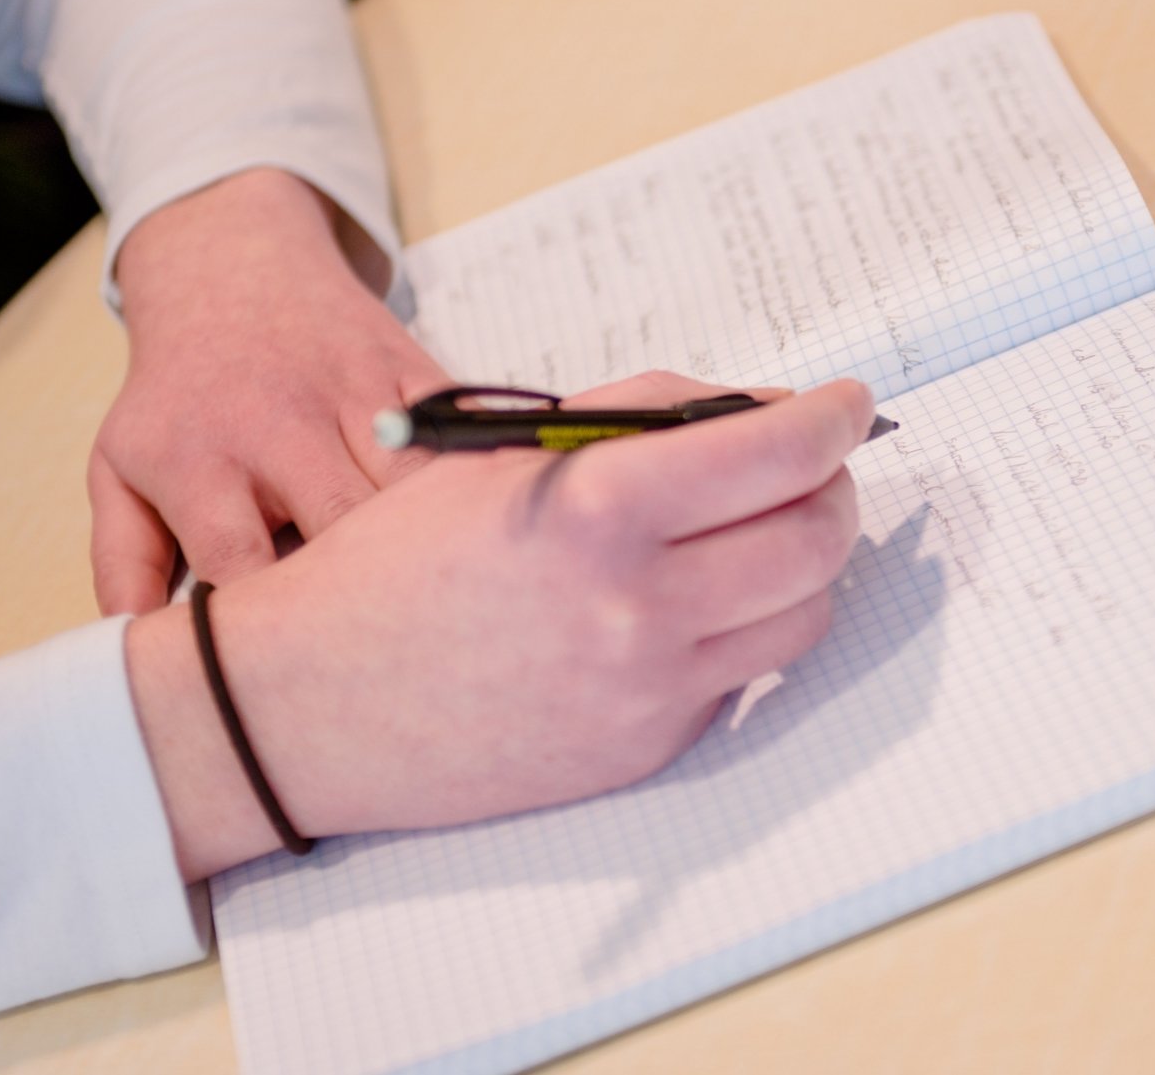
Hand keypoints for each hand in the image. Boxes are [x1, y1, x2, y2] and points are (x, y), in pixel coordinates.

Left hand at [92, 168, 453, 615]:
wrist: (233, 269)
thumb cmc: (181, 396)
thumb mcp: (121, 468)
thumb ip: (123, 562)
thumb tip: (129, 649)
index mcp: (199, 458)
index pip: (238, 561)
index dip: (269, 625)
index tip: (292, 672)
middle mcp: (278, 423)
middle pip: (342, 521)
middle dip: (366, 592)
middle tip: (389, 657)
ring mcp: (355, 394)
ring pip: (414, 484)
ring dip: (433, 546)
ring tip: (451, 612)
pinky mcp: (414, 373)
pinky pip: (464, 437)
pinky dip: (485, 486)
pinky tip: (495, 537)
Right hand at [122, 372, 877, 879]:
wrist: (307, 704)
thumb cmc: (392, 564)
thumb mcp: (499, 455)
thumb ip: (634, 419)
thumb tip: (756, 407)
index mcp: (598, 508)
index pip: (778, 452)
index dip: (834, 418)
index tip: (847, 404)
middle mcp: (638, 606)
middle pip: (817, 538)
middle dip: (832, 488)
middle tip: (813, 467)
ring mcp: (649, 690)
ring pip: (804, 616)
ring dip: (805, 563)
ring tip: (763, 533)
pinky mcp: (647, 750)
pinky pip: (742, 678)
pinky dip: (741, 629)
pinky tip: (693, 603)